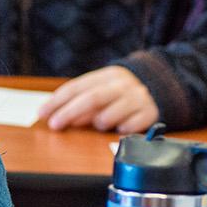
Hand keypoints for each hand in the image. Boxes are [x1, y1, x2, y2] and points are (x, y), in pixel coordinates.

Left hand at [36, 65, 159, 132]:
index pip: (76, 87)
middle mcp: (122, 85)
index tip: (42, 113)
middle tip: (55, 125)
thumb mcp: (103, 87)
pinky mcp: (150, 114)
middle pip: (91, 99)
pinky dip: (118, 130)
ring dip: (97, 123)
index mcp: (106, 75)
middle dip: (69, 113)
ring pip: (109, 115)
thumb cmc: (121, 91)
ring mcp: (138, 99)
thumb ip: (82, 100)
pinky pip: (128, 128)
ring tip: (99, 123)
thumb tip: (56, 116)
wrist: (164, 85)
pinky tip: (119, 128)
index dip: (57, 101)